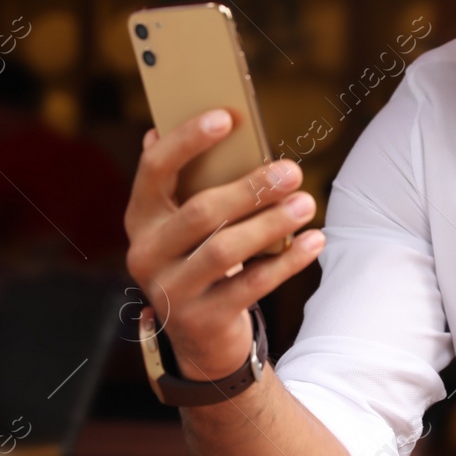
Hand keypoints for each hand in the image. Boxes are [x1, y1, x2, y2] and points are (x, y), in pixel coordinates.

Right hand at [124, 108, 324, 382]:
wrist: (199, 337)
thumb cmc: (201, 258)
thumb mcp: (188, 223)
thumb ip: (193, 182)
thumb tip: (200, 124)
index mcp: (140, 217)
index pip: (155, 169)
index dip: (188, 140)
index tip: (227, 117)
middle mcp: (146, 253)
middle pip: (200, 211)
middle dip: (251, 188)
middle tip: (292, 170)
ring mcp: (170, 290)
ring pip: (225, 250)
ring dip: (271, 223)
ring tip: (307, 203)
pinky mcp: (201, 320)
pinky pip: (251, 286)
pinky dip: (287, 262)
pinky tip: (314, 241)